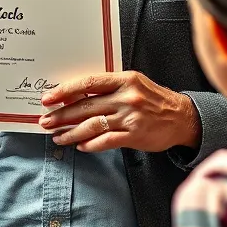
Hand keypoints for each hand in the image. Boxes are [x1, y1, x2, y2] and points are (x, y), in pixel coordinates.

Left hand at [39, 71, 200, 152]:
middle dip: (61, 115)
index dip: (65, 91)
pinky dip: (90, 144)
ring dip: (71, 132)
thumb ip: (108, 88)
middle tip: (45, 121)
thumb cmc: (154, 99)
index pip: (88, 83)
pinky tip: (80, 146)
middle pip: (86, 106)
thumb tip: (76, 95)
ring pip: (92, 125)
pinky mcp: (135, 135)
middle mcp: (126, 97)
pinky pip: (106, 141)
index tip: (48, 98)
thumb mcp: (133, 84)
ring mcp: (130, 117)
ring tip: (57, 136)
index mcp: (124, 80)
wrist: (182, 117)